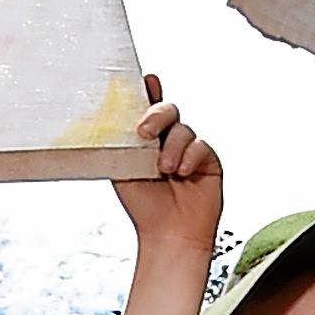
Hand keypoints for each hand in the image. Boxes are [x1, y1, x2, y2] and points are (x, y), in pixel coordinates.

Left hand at [116, 74, 222, 266]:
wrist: (168, 234)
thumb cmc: (143, 206)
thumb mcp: (121, 169)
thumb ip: (118, 143)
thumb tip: (106, 119)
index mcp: (145, 140)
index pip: (147, 107)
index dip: (148, 90)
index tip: (146, 81)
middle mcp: (167, 141)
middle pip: (168, 110)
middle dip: (157, 115)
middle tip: (146, 132)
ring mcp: (189, 149)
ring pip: (184, 129)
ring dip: (172, 148)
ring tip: (164, 170)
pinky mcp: (208, 159)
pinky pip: (201, 145)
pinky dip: (191, 156)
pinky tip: (183, 172)